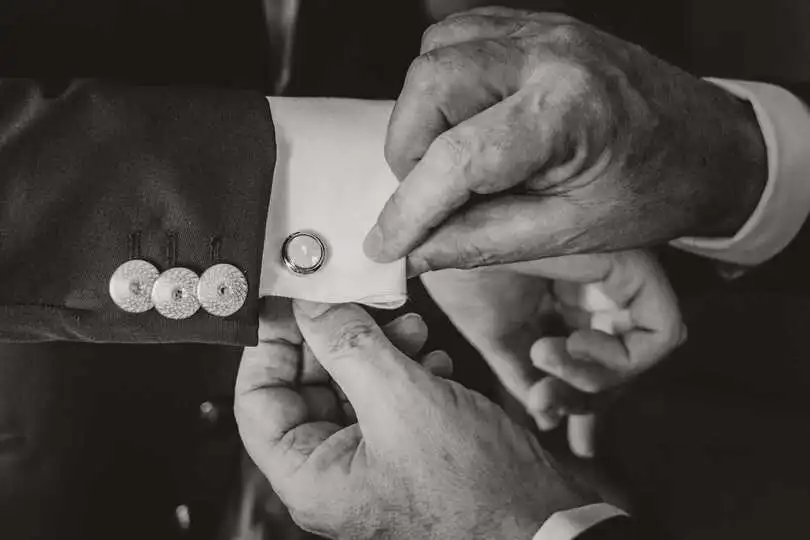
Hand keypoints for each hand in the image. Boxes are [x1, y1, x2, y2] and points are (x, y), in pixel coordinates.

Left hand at [236, 299, 595, 539]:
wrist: (541, 522)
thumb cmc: (476, 491)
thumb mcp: (402, 402)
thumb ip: (349, 346)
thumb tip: (311, 308)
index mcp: (311, 477)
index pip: (257, 401)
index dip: (270, 345)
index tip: (291, 302)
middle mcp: (334, 473)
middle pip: (307, 388)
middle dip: (337, 339)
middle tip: (359, 301)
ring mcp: (371, 462)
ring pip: (351, 388)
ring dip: (377, 349)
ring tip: (410, 327)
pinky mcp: (405, 451)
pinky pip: (386, 400)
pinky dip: (404, 370)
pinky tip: (431, 358)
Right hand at [363, 7, 766, 273]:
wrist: (707, 145)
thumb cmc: (653, 191)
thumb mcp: (570, 233)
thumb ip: (482, 241)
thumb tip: (415, 253)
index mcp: (569, 113)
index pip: (458, 157)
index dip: (409, 207)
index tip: (385, 244)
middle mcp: (551, 55)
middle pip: (432, 82)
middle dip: (407, 149)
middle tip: (426, 196)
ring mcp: (542, 32)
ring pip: (436, 54)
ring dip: (422, 115)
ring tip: (450, 162)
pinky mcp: (536, 28)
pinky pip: (461, 37)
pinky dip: (443, 84)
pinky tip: (463, 123)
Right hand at [421, 250, 684, 456]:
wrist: (442, 233)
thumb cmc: (460, 272)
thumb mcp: (494, 333)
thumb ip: (521, 372)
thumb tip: (545, 416)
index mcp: (565, 298)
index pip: (591, 360)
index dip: (582, 401)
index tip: (557, 427)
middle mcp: (598, 288)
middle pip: (617, 365)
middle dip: (586, 400)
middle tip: (544, 405)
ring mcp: (619, 275)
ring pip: (640, 357)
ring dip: (593, 381)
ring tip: (541, 359)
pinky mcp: (636, 266)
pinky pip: (660, 334)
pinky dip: (620, 359)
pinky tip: (567, 346)